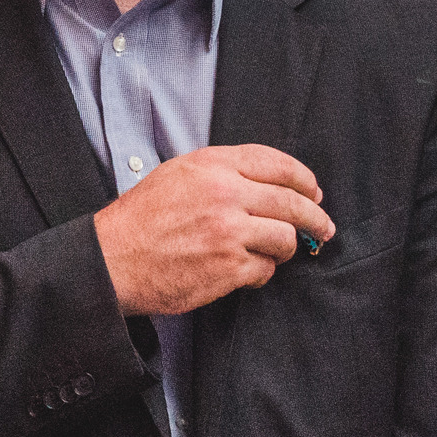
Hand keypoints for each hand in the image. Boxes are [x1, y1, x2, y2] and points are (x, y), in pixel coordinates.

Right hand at [91, 144, 333, 316]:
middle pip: (292, 203)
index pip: (276, 164)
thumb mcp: (178, 174)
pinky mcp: (228, 267)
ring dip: (283, 248)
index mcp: (212, 166)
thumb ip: (222, 172)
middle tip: (322, 227)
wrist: (114, 259)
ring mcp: (228, 232)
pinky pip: (265, 270)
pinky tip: (244, 271)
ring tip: (272, 252)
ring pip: (285, 238)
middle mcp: (225, 194)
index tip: (313, 191)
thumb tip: (270, 184)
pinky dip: (260, 273)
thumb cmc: (141, 219)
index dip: (303, 179)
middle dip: (315, 217)